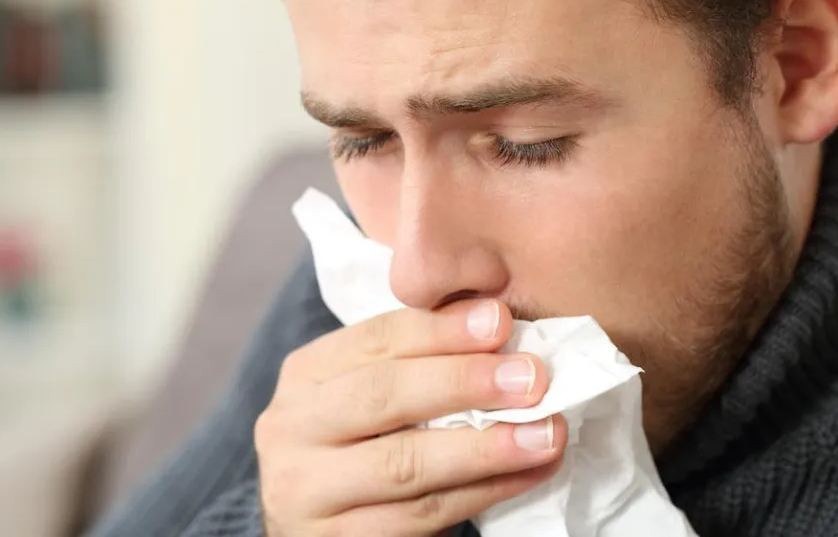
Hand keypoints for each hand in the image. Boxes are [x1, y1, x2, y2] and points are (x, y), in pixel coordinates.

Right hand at [255, 300, 568, 535]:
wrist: (322, 526)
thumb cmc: (362, 449)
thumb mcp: (373, 396)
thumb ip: (421, 360)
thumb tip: (498, 324)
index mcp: (305, 375)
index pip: (374, 339)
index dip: (440, 329)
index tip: (501, 320)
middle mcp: (291, 428)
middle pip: (383, 395)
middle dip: (464, 382)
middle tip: (533, 378)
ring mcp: (305, 490)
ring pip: (403, 463)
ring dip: (485, 447)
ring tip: (546, 433)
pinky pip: (415, 518)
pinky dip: (478, 494)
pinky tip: (524, 476)